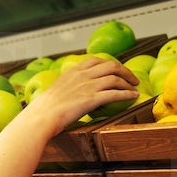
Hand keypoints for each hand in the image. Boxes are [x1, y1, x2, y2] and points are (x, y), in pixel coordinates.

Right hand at [25, 57, 139, 136]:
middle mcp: (82, 75)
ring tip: (135, 88)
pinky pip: (115, 94)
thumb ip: (68, 86)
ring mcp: (88, 86)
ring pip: (115, 78)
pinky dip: (127, 94)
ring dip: (128, 83)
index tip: (117, 70)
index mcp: (73, 70)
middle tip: (132, 79)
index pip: (97, 60)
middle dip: (125, 71)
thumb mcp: (56, 90)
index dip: (111, 64)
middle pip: (111, 66)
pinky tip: (133, 96)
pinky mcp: (92, 99)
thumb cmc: (45, 109)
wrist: (41, 116)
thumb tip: (73, 92)